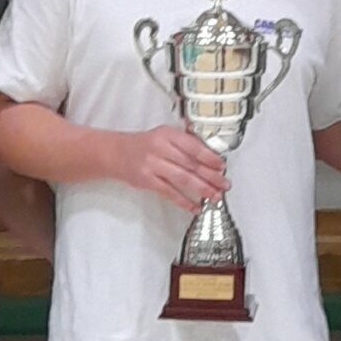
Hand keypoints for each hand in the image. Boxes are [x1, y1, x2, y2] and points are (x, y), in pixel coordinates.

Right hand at [112, 125, 229, 211]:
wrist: (115, 153)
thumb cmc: (144, 145)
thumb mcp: (164, 135)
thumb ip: (185, 142)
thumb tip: (211, 155)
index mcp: (168, 134)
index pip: (194, 147)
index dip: (210, 158)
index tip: (222, 166)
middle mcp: (160, 148)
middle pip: (191, 164)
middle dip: (211, 176)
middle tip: (224, 184)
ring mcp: (153, 165)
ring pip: (183, 179)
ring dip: (202, 189)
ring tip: (214, 196)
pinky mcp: (147, 180)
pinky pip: (169, 192)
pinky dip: (184, 201)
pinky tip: (195, 206)